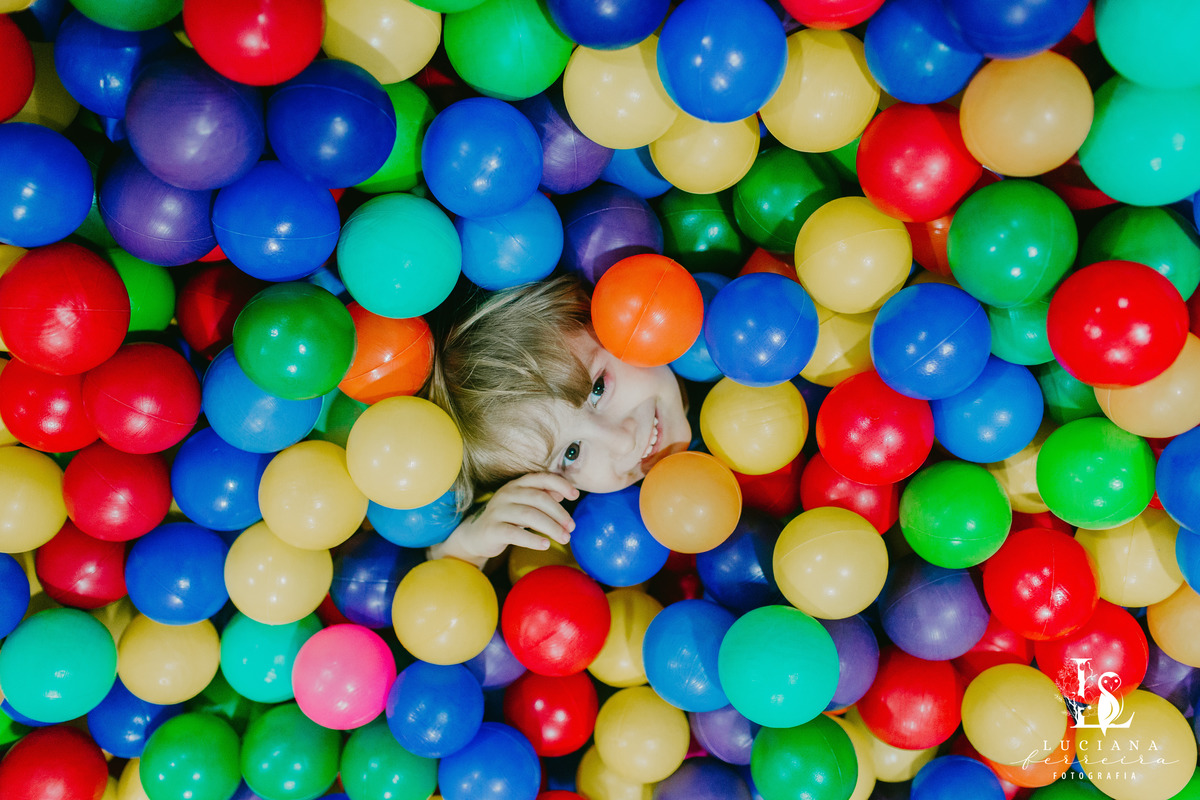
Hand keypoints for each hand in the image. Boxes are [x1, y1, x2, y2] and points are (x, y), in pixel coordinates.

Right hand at [428, 472, 578, 568]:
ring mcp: (498, 510)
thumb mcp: (524, 505)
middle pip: (538, 499)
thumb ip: (541, 497)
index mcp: (517, 485)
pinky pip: (515, 533)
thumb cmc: (507, 519)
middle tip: (572, 527)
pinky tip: (545, 545)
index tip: (576, 496)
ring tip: (565, 538)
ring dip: (551, 527)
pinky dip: (532, 539)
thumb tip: (564, 493)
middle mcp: (507, 494)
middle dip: (559, 513)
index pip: (541, 478)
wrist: (476, 536)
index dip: (560, 484)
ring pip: (529, 515)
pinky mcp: (492, 529)